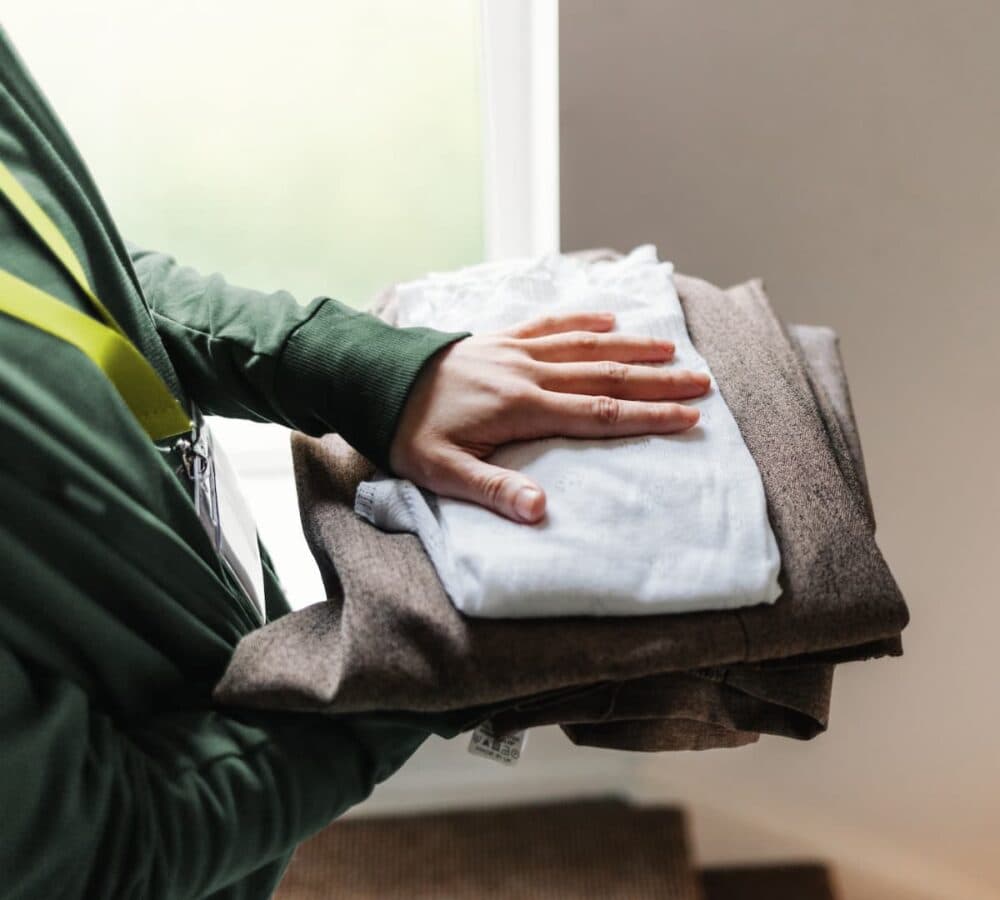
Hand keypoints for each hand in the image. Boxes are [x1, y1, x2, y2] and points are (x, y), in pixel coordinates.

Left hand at [389, 313, 710, 522]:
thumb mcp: (443, 472)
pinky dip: (583, 318)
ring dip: (632, 346)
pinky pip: (550, 322)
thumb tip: (540, 512)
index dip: (648, 416)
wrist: (374, 382)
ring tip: (674, 347)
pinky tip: (609, 317)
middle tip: (702, 381)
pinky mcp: (501, 337)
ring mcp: (516, 350)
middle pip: (607, 375)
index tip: (690, 417)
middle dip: (658, 380)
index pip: (600, 413)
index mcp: (522, 408)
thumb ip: (494, 490)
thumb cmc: (409, 432)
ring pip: (586, 345)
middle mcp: (529, 373)